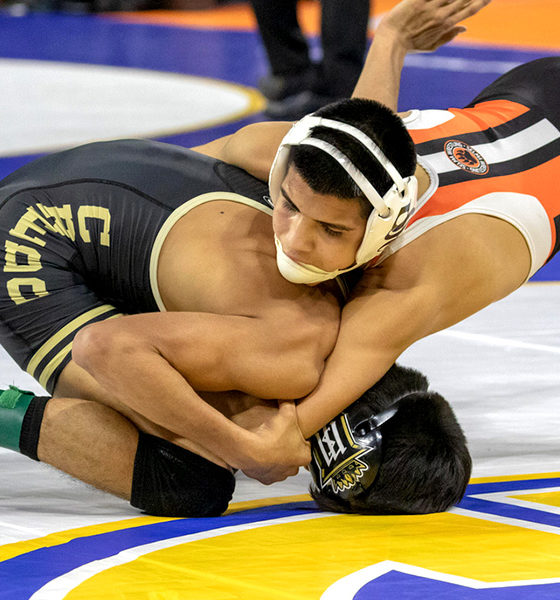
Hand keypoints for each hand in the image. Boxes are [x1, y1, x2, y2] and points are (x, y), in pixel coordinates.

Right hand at [239, 401, 310, 484]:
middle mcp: (293, 469)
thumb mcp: (287, 413)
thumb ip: (290, 404)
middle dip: (289, 448)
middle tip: (281, 436)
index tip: (293, 431)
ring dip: (277, 457)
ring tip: (269, 444)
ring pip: (281, 465)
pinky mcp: (265, 479)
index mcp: (304, 455)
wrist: (251, 451)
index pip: (306, 446)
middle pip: (294, 456)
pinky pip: (266, 471)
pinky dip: (264, 464)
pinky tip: (260, 452)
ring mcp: (278, 475)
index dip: (300, 436)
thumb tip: (291, 395)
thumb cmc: (272, 435)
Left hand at [377, 0, 491, 52]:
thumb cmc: (410, 45)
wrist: (391, 41)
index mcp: (446, 25)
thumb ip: (448, 37)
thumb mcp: (431, 46)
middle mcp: (441, 14)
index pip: (469, 10)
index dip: (481, 2)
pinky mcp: (418, 0)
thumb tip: (465, 28)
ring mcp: (430, 6)